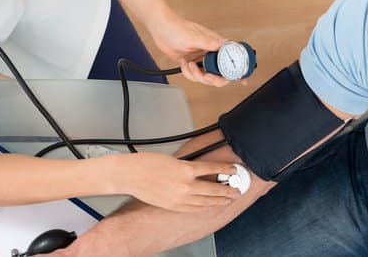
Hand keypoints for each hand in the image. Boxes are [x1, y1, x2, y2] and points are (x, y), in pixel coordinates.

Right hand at [114, 153, 240, 211]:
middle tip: (237, 189)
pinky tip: (209, 206)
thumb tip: (198, 170)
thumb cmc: (146, 163)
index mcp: (186, 169)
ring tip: (227, 199)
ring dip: (218, 200)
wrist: (130, 175)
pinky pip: (193, 208)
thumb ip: (187, 166)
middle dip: (227, 190)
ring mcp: (179, 198)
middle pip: (213, 189)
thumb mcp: (172, 159)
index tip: (233, 170)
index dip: (225, 170)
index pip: (212, 170)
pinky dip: (203, 207)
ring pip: (205, 201)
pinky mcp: (173, 206)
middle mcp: (185, 185)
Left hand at [147, 13, 231, 86]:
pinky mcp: (192, 63)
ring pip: (206, 76)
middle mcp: (210, 52)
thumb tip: (224, 44)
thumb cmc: (176, 27)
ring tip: (189, 65)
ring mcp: (201, 58)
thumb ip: (208, 42)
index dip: (238, 70)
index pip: (232, 58)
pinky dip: (188, 73)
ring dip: (196, 75)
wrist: (160, 29)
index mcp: (215, 43)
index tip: (242, 79)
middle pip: (221, 73)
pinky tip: (184, 63)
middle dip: (214, 78)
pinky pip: (194, 75)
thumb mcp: (192, 36)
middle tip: (206, 76)